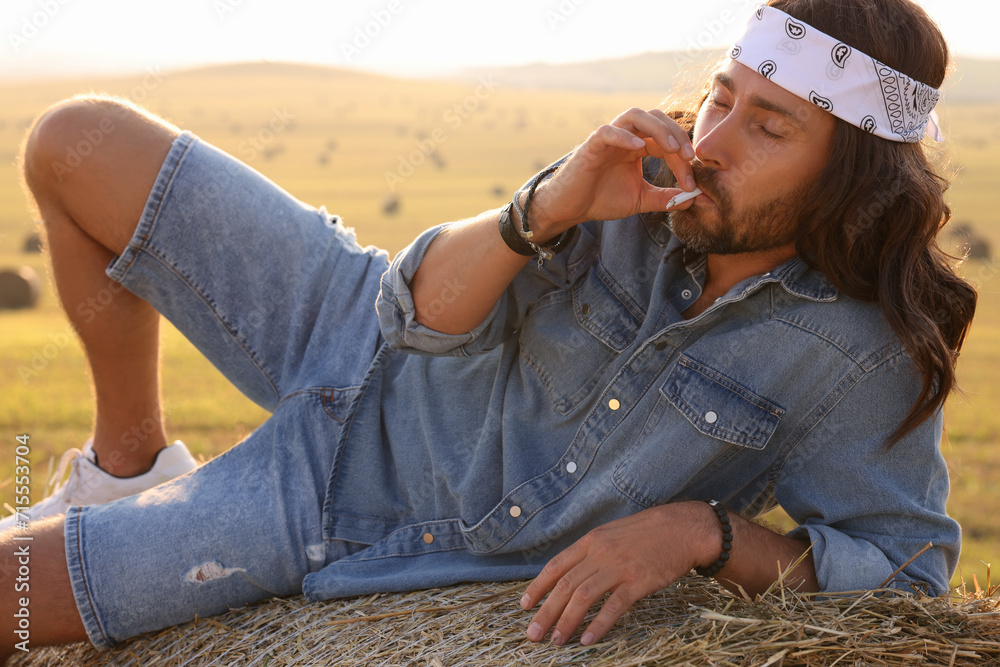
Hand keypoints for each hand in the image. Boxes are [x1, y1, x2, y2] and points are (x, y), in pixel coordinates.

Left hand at [519, 501, 717, 645]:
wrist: (683, 528)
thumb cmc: (648, 533)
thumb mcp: (612, 533)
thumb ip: (591, 551)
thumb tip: (571, 573)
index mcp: (591, 541)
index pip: (556, 566)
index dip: (538, 587)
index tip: (525, 606)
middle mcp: (600, 553)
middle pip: (565, 585)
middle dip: (545, 612)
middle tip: (533, 634)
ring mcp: (619, 567)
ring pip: (583, 597)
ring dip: (566, 621)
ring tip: (557, 641)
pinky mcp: (638, 581)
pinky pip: (613, 606)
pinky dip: (598, 624)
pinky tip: (587, 639)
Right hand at [527, 107, 697, 239]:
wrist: (570, 209)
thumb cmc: (601, 200)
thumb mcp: (640, 200)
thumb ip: (665, 198)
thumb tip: (693, 198)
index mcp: (637, 146)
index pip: (666, 141)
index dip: (682, 157)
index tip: (692, 182)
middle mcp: (625, 136)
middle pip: (656, 119)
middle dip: (676, 135)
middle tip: (689, 157)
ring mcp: (608, 138)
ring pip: (635, 115)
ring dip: (657, 128)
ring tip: (671, 148)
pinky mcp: (591, 145)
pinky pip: (608, 131)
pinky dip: (624, 136)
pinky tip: (638, 148)